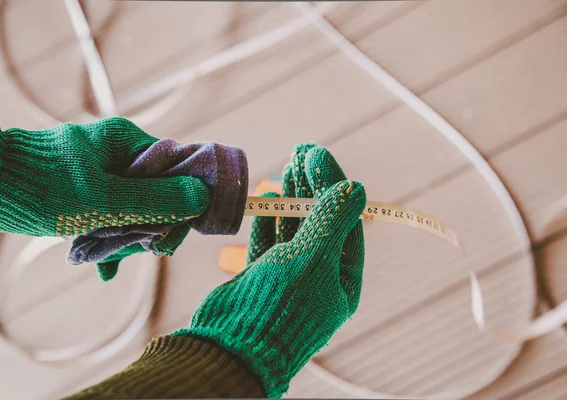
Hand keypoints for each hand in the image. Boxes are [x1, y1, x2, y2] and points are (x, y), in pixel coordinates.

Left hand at [0, 117, 222, 279]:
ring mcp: (99, 168)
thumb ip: (154, 199)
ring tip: (109, 258)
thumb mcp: (103, 200)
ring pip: (134, 205)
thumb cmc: (41, 189)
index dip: (183, 202)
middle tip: (137, 250)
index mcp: (126, 141)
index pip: (176, 168)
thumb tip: (200, 196)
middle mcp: (116, 150)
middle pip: (157, 190)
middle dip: (150, 225)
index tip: (173, 233)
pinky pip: (110, 210)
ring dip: (126, 235)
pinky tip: (101, 263)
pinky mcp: (83, 186)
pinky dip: (107, 234)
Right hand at [174, 143, 365, 396]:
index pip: (344, 222)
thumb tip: (355, 188)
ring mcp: (288, 278)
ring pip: (293, 228)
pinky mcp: (260, 278)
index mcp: (341, 280)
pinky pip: (268, 241)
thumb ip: (331, 220)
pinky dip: (268, 219)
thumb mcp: (312, 259)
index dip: (332, 185)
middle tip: (302, 152)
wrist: (232, 347)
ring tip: (288, 166)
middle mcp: (318, 278)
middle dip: (312, 186)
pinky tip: (268, 199)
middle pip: (320, 222)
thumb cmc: (279, 307)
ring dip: (292, 198)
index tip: (316, 155)